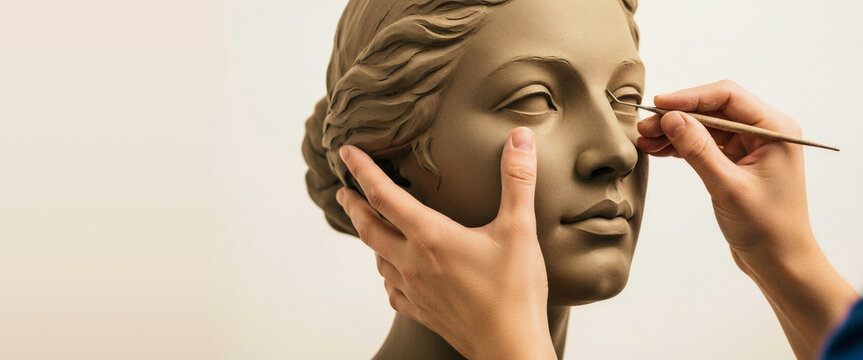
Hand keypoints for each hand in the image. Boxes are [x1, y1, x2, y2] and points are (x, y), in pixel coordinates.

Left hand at [335, 127, 555, 359]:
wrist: (509, 348)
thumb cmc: (514, 292)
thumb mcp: (520, 229)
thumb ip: (517, 180)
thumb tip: (519, 138)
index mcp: (430, 236)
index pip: (384, 195)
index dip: (362, 171)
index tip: (346, 154)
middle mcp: (413, 262)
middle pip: (369, 228)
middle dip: (354, 206)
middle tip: (343, 192)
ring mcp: (414, 289)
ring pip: (378, 258)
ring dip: (370, 238)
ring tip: (370, 226)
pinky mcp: (421, 311)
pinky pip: (392, 289)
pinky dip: (387, 273)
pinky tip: (393, 273)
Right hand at [637, 80, 857, 357]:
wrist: (780, 262)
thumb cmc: (766, 228)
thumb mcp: (728, 187)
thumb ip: (698, 150)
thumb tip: (671, 118)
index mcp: (775, 130)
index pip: (728, 96)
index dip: (690, 97)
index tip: (659, 106)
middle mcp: (765, 132)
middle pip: (714, 109)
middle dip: (678, 115)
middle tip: (645, 127)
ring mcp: (751, 147)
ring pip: (706, 126)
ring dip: (676, 131)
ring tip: (645, 140)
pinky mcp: (737, 162)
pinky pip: (706, 144)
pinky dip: (682, 145)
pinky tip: (658, 150)